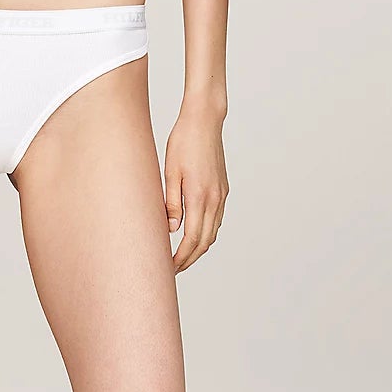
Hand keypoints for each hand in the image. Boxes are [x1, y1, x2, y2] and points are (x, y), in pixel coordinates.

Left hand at [164, 105, 228, 273]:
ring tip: (181, 256)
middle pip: (204, 242)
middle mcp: (215, 200)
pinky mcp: (223, 189)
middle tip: (172, 269)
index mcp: (200, 197)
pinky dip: (206, 234)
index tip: (167, 269)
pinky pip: (216, 220)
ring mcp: (222, 195)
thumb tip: (172, 230)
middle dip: (189, 259)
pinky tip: (194, 234)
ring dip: (198, 249)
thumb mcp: (170, 172)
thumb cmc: (183, 142)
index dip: (180, 258)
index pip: (191, 240)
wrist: (205, 121)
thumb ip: (172, 203)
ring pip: (212, 233)